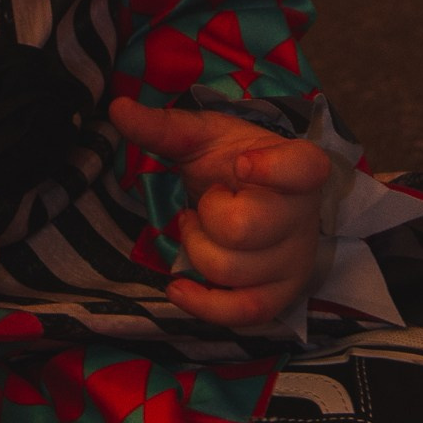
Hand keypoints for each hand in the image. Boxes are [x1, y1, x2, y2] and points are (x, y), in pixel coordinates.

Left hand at [110, 95, 330, 327]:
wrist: (255, 195)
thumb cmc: (231, 161)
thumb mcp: (202, 136)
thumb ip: (163, 125)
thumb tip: (118, 108)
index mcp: (299, 165)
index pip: (302, 168)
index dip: (273, 169)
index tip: (240, 164)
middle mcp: (305, 216)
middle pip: (241, 228)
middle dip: (206, 216)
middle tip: (208, 200)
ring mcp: (296, 261)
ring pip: (231, 271)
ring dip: (198, 249)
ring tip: (203, 227)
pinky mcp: (280, 296)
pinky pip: (243, 314)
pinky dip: (204, 305)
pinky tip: (178, 288)